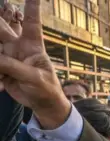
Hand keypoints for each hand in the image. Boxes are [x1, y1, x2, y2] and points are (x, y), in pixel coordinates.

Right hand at [0, 0, 70, 129]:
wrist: (42, 103)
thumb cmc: (46, 88)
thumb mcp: (34, 78)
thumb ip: (14, 67)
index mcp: (33, 46)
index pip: (32, 23)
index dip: (32, 7)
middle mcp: (18, 47)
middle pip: (1, 29)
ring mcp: (7, 57)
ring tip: (2, 72)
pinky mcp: (0, 68)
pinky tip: (2, 86)